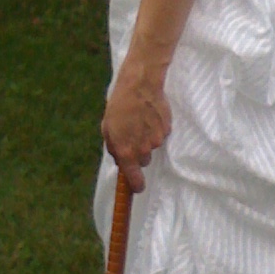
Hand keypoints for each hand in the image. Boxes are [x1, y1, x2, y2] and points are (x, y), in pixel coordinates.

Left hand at [101, 53, 171, 192]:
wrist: (140, 85)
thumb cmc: (120, 106)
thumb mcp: (108, 128)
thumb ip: (114, 147)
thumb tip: (120, 159)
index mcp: (126, 151)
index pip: (133, 178)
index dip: (136, 185)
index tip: (138, 188)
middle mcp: (142, 149)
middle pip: (144, 161)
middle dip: (138, 152)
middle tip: (132, 135)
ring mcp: (156, 140)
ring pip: (152, 147)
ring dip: (147, 138)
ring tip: (140, 120)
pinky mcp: (166, 130)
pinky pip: (161, 135)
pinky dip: (156, 129)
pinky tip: (149, 116)